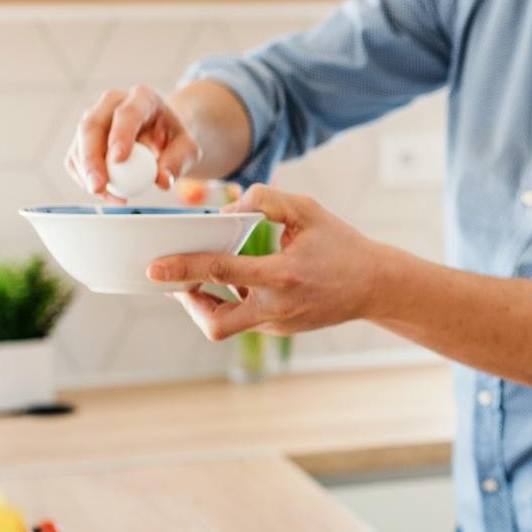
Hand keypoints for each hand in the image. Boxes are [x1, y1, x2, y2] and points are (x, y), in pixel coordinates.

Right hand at [67, 84, 200, 202]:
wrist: (161, 135)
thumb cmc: (174, 139)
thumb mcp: (188, 148)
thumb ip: (179, 161)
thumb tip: (162, 180)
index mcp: (142, 97)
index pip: (127, 113)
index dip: (120, 135)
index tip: (119, 160)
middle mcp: (112, 103)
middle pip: (91, 125)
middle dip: (91, 159)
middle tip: (99, 187)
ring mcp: (94, 118)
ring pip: (79, 145)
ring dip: (88, 175)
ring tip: (114, 198)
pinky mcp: (83, 138)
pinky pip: (75, 160)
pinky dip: (86, 180)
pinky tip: (107, 193)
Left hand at [146, 185, 393, 339]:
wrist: (375, 285)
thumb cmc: (340, 243)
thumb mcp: (308, 210)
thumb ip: (265, 200)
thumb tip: (227, 210)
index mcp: (283, 274)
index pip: (222, 272)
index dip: (184, 269)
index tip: (155, 267)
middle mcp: (278, 306)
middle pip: (215, 322)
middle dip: (188, 303)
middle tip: (173, 281)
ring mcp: (278, 324)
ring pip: (226, 325)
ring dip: (205, 304)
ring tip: (197, 280)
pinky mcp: (280, 330)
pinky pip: (244, 318)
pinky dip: (230, 301)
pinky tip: (232, 282)